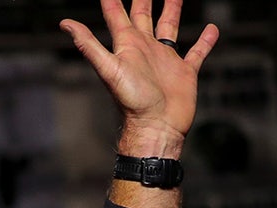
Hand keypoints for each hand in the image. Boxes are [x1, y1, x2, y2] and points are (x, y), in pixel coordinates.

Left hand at [61, 0, 218, 156]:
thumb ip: (88, 44)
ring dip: (172, 11)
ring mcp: (165, 59)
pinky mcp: (184, 72)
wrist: (156, 127)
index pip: (117, 14)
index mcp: (127, 45)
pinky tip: (212, 28)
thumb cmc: (132, 101)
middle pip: (143, 15)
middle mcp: (145, 49)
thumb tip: (64, 23)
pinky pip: (197, 51)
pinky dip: (205, 40)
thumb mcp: (108, 68)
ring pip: (169, 27)